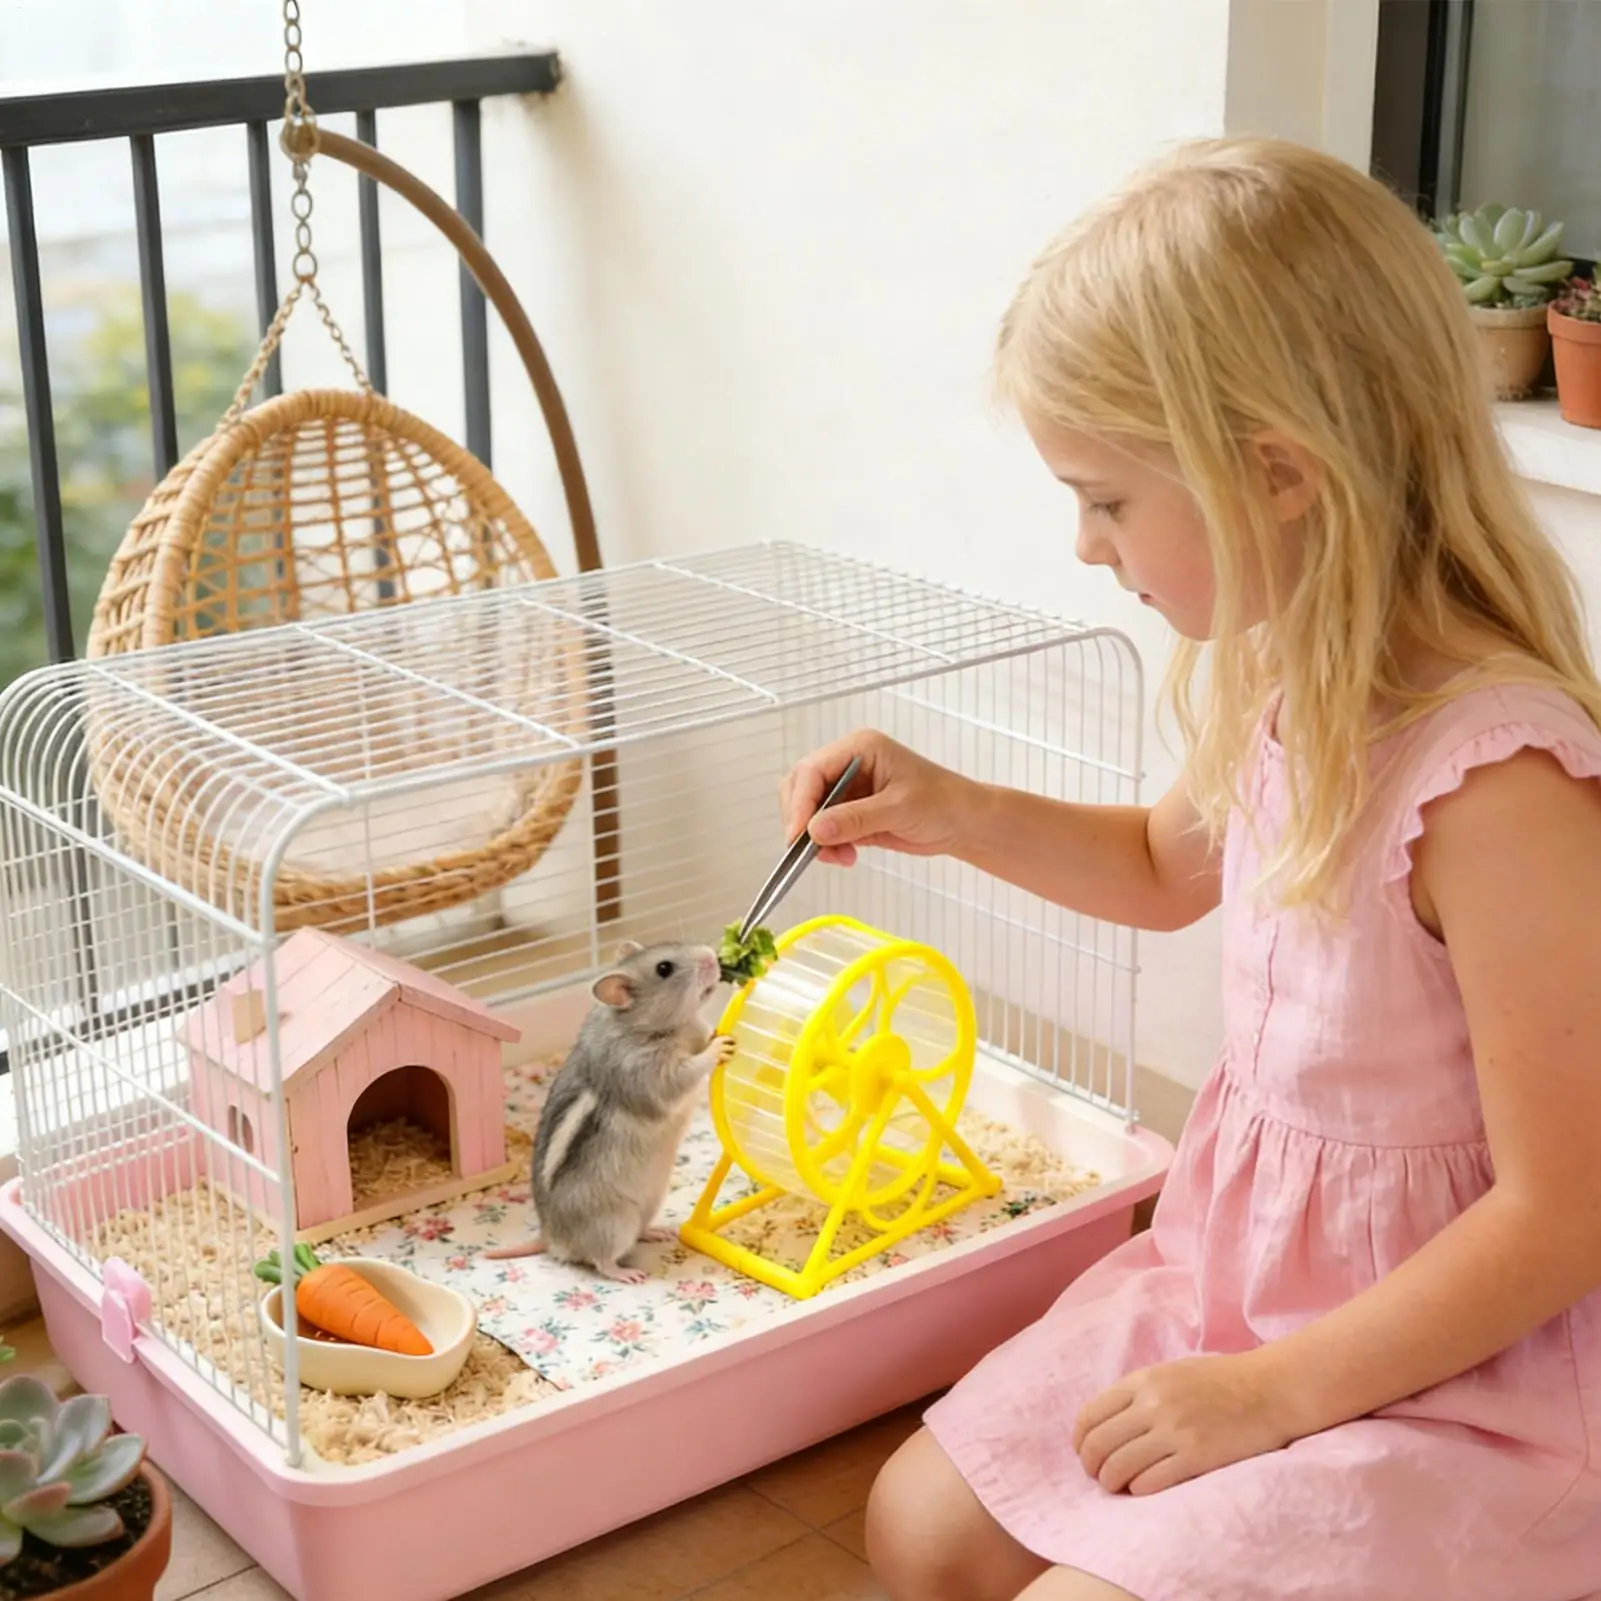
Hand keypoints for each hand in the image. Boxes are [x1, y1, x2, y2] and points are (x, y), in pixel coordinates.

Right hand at [779, 730, 979, 866]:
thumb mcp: (899, 809)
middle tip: (809, 849)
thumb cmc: (943, 803)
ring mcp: (848, 789)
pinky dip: (827, 846)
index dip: (800, 803)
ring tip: (838, 856)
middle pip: (802, 788)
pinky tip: (845, 856)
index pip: (813, 770)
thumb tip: (815, 830)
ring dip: (815, 838)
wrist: (964, 823)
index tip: (798, 833)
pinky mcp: (851, 813)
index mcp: (860, 748)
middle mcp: (849, 764)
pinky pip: (824, 829)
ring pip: (809, 812)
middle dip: (803, 820)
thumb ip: (855, 819)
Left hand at [1074, 1354, 1300, 1495]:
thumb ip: (1138, 1394)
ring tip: (1118, 1487)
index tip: (1084, 1454)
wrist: (1268, 1389)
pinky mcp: (1197, 1457)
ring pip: (1118, 1467)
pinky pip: (1150, 1483)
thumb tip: (1106, 1425)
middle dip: (1091, 1467)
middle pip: (1098, 1444)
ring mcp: (1174, 1431)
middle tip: (1099, 1477)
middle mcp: (1153, 1404)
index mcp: (1143, 1381)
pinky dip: (1139, 1491)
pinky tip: (1144, 1489)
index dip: (1080, 1441)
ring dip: (1112, 1483)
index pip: (1089, 1415)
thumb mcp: (1170, 1374)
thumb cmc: (1220, 1381)